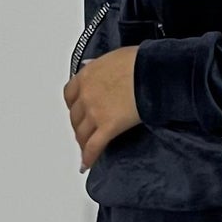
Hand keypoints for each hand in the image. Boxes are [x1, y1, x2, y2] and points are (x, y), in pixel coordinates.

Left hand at [64, 45, 140, 172]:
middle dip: (79, 126)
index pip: (70, 95)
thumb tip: (94, 67)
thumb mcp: (114, 57)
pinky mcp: (108, 127)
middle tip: (84, 132)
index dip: (74, 105)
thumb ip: (101, 66)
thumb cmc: (140, 61)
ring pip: (82, 133)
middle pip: (75, 117)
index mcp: (87, 76)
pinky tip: (87, 165)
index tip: (78, 110)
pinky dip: (89, 157)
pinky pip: (94, 146)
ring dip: (83, 143)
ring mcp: (95, 112)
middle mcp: (86, 95)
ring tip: (86, 149)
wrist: (151, 72)